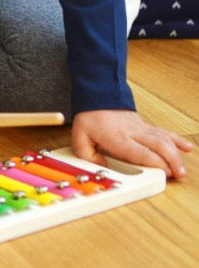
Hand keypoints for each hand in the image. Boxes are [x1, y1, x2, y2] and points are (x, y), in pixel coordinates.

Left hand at [71, 108, 192, 178]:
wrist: (97, 93)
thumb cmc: (90, 115)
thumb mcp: (80, 137)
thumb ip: (88, 156)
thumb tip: (102, 167)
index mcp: (117, 137)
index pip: (139, 151)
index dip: (154, 161)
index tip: (164, 171)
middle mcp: (133, 132)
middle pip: (157, 145)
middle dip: (170, 160)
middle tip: (178, 174)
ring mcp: (141, 128)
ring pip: (164, 139)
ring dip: (176, 154)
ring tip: (183, 169)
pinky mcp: (145, 126)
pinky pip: (164, 132)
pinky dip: (177, 140)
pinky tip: (188, 147)